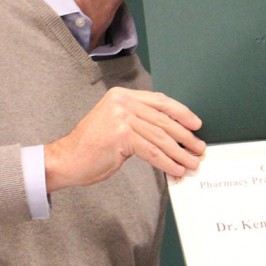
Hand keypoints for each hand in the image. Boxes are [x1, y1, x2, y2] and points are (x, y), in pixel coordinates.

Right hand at [44, 88, 204, 190]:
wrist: (67, 159)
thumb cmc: (91, 146)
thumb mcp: (116, 124)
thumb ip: (139, 120)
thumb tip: (169, 133)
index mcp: (122, 96)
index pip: (160, 101)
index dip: (181, 113)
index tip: (196, 124)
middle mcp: (122, 103)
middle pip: (163, 120)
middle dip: (185, 137)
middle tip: (199, 148)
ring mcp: (121, 118)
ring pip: (160, 137)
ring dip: (180, 153)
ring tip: (191, 163)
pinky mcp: (121, 136)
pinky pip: (152, 151)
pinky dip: (167, 162)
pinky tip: (176, 169)